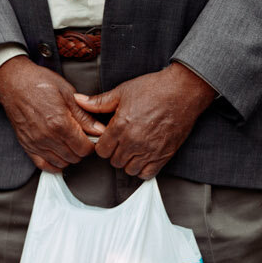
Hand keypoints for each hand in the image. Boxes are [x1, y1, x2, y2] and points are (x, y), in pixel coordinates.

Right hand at [0, 57, 106, 172]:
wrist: (13, 82)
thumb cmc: (38, 83)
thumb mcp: (67, 93)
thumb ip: (84, 115)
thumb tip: (99, 129)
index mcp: (60, 123)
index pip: (84, 148)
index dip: (92, 143)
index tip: (91, 136)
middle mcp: (47, 136)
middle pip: (75, 157)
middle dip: (82, 149)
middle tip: (81, 137)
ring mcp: (36, 143)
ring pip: (61, 162)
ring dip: (69, 156)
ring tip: (70, 142)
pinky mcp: (26, 145)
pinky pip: (43, 165)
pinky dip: (54, 164)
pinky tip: (58, 154)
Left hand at [90, 62, 217, 179]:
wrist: (182, 91)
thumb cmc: (154, 89)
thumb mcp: (122, 91)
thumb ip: (99, 102)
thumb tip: (78, 100)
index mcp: (121, 126)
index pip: (101, 150)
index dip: (103, 145)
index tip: (109, 139)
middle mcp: (134, 141)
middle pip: (114, 161)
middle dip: (115, 152)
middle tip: (121, 142)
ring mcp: (149, 150)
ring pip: (129, 169)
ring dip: (128, 161)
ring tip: (132, 149)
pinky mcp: (164, 155)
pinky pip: (147, 173)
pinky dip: (143, 169)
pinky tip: (143, 157)